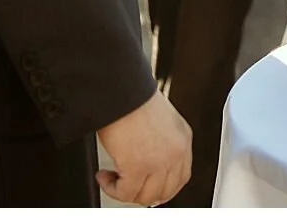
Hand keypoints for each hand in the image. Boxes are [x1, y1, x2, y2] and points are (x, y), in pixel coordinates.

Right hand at [95, 89, 191, 205]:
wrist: (122, 90)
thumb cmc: (133, 98)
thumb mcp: (160, 120)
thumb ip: (160, 142)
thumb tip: (145, 161)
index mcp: (182, 138)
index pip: (181, 176)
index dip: (162, 187)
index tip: (147, 186)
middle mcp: (176, 152)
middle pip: (165, 191)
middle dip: (143, 193)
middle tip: (126, 185)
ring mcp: (160, 162)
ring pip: (146, 196)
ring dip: (125, 192)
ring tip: (112, 179)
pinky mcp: (138, 167)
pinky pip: (125, 193)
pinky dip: (111, 189)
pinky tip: (104, 176)